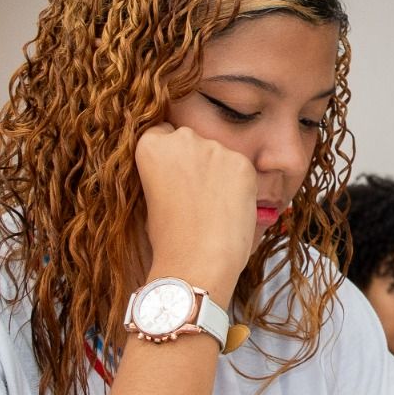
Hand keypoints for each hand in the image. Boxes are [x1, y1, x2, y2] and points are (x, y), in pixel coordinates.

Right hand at [135, 124, 260, 295]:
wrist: (198, 261)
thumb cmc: (169, 239)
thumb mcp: (151, 197)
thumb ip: (163, 173)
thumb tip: (179, 169)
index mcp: (151, 145)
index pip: (162, 133)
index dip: (169, 156)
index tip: (174, 175)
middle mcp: (182, 138)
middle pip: (191, 140)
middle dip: (193, 159)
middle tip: (195, 192)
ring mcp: (215, 148)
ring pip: (217, 153)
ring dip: (217, 171)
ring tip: (213, 206)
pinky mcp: (242, 162)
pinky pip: (239, 167)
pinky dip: (237, 183)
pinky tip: (229, 207)